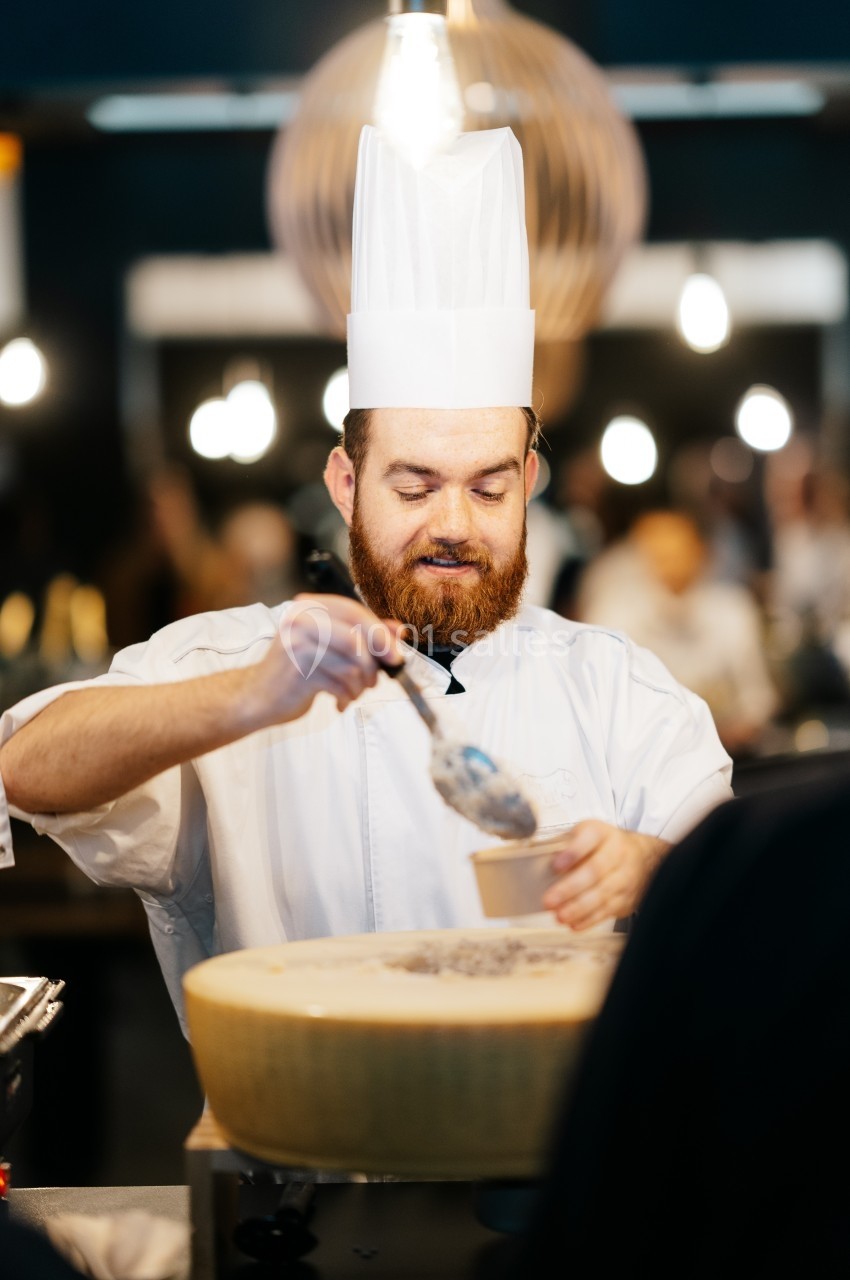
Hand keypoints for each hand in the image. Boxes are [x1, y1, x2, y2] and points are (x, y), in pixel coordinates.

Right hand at [249, 593, 405, 724]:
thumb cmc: (295, 670)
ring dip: (360, 686)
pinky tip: (339, 700)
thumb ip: (362, 635)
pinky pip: (341, 684)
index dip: (380, 634)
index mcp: (308, 607)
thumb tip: (399, 630)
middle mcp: (300, 621)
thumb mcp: (328, 646)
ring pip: (352, 666)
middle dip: (374, 664)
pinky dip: (347, 696)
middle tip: (374, 680)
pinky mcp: (298, 672)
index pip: (355, 612)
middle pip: (357, 639)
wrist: (256, 696)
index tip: (395, 655)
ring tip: (351, 692)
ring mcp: (297, 646)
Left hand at [541, 821, 669, 929]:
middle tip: (549, 900)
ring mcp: (624, 877)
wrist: (640, 856)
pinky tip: (574, 923)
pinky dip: (589, 919)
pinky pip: (607, 911)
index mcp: (601, 833)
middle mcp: (617, 853)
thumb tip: (535, 862)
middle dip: (570, 888)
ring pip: (602, 894)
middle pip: (595, 871)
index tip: (555, 866)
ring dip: (578, 908)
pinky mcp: (626, 898)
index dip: (572, 853)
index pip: (589, 838)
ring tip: (559, 915)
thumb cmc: (602, 846)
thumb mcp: (584, 835)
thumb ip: (563, 846)